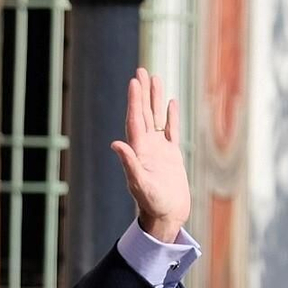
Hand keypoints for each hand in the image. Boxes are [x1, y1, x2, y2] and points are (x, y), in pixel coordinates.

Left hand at [110, 68, 189, 241]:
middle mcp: (147, 147)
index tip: (134, 82)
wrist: (166, 216)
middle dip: (142, 93)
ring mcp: (159, 150)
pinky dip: (171, 116)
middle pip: (144, 113)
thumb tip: (116, 144)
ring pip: (157, 118)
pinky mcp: (171, 155)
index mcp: (139, 151)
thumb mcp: (141, 184)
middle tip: (141, 71)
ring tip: (155, 78)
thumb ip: (130, 164)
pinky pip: (171, 131)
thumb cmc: (153, 204)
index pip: (136, 120)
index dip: (135, 101)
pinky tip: (170, 103)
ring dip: (155, 99)